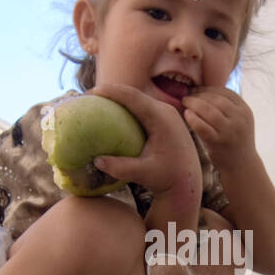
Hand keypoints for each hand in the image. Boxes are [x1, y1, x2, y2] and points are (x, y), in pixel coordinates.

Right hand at [87, 83, 200, 201]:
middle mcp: (166, 111)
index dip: (110, 91)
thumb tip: (96, 160)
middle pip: (134, 94)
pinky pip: (142, 109)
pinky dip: (125, 109)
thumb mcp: (144, 174)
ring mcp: (167, 114)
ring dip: (118, 99)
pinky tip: (110, 116)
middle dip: (110, 92)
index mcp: (162, 118)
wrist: (188, 183)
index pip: (132, 97)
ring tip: (95, 102)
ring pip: (138, 100)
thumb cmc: (167, 179)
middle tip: (87, 96)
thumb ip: (121, 167)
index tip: (90, 92)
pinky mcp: (165, 120)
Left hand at [180, 86, 254, 169]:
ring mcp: (230, 131)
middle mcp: (240, 119)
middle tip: (186, 96)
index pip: (225, 92)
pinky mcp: (219, 143)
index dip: (207, 89)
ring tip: (185, 102)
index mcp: (245, 111)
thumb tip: (203, 91)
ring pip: (209, 111)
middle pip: (216, 100)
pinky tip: (187, 115)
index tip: (195, 90)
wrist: (242, 166)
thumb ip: (228, 107)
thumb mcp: (239, 121)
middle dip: (199, 95)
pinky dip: (193, 119)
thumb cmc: (234, 141)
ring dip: (194, 104)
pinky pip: (203, 127)